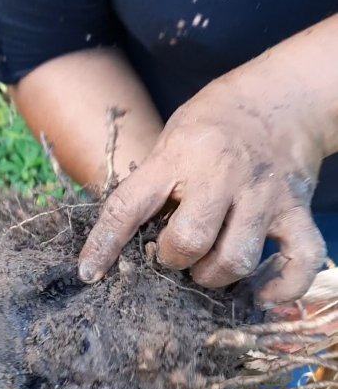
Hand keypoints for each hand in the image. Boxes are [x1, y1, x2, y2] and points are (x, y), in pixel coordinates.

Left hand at [79, 66, 326, 305]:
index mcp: (179, 154)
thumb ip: (153, 184)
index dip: (104, 244)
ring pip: (236, 259)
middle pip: (189, 241)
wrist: (284, 97)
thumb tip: (122, 241)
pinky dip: (282, 286)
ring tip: (209, 266)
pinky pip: (300, 260)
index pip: (129, 205)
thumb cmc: (215, 124)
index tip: (89, 272)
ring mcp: (263, 194)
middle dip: (174, 259)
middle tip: (174, 253)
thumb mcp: (173, 137)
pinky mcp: (297, 209)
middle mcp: (222, 174)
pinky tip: (261, 292)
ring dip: (215, 275)